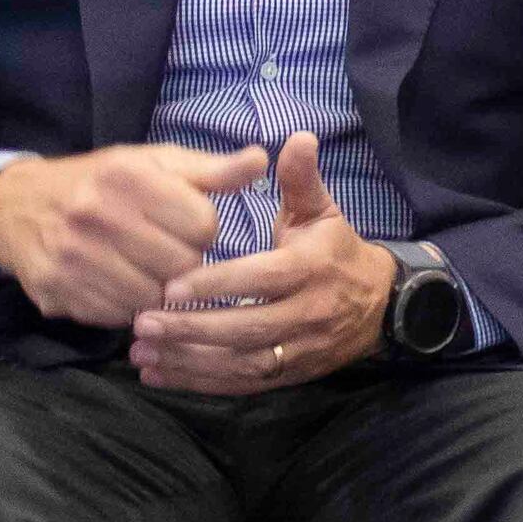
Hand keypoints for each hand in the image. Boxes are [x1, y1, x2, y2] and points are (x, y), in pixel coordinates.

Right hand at [0, 138, 274, 325]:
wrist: (16, 206)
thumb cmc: (102, 182)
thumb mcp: (155, 163)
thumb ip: (211, 169)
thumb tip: (261, 160)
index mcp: (127, 177)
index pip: (203, 226)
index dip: (202, 230)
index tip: (184, 225)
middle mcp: (96, 215)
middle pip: (181, 267)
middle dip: (183, 263)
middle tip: (165, 250)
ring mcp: (72, 257)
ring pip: (152, 298)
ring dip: (157, 290)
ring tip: (143, 268)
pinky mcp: (57, 291)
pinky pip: (117, 315)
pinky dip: (125, 306)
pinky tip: (116, 283)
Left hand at [135, 136, 394, 392]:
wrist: (380, 307)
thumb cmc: (337, 252)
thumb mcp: (323, 211)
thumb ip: (301, 178)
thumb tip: (298, 137)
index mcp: (311, 269)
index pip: (262, 279)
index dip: (216, 283)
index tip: (171, 285)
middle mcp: (308, 314)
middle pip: (247, 328)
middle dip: (192, 328)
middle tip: (143, 321)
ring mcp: (299, 350)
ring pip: (242, 363)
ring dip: (189, 361)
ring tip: (142, 351)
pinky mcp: (290, 375)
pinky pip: (243, 384)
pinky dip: (200, 383)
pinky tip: (159, 374)